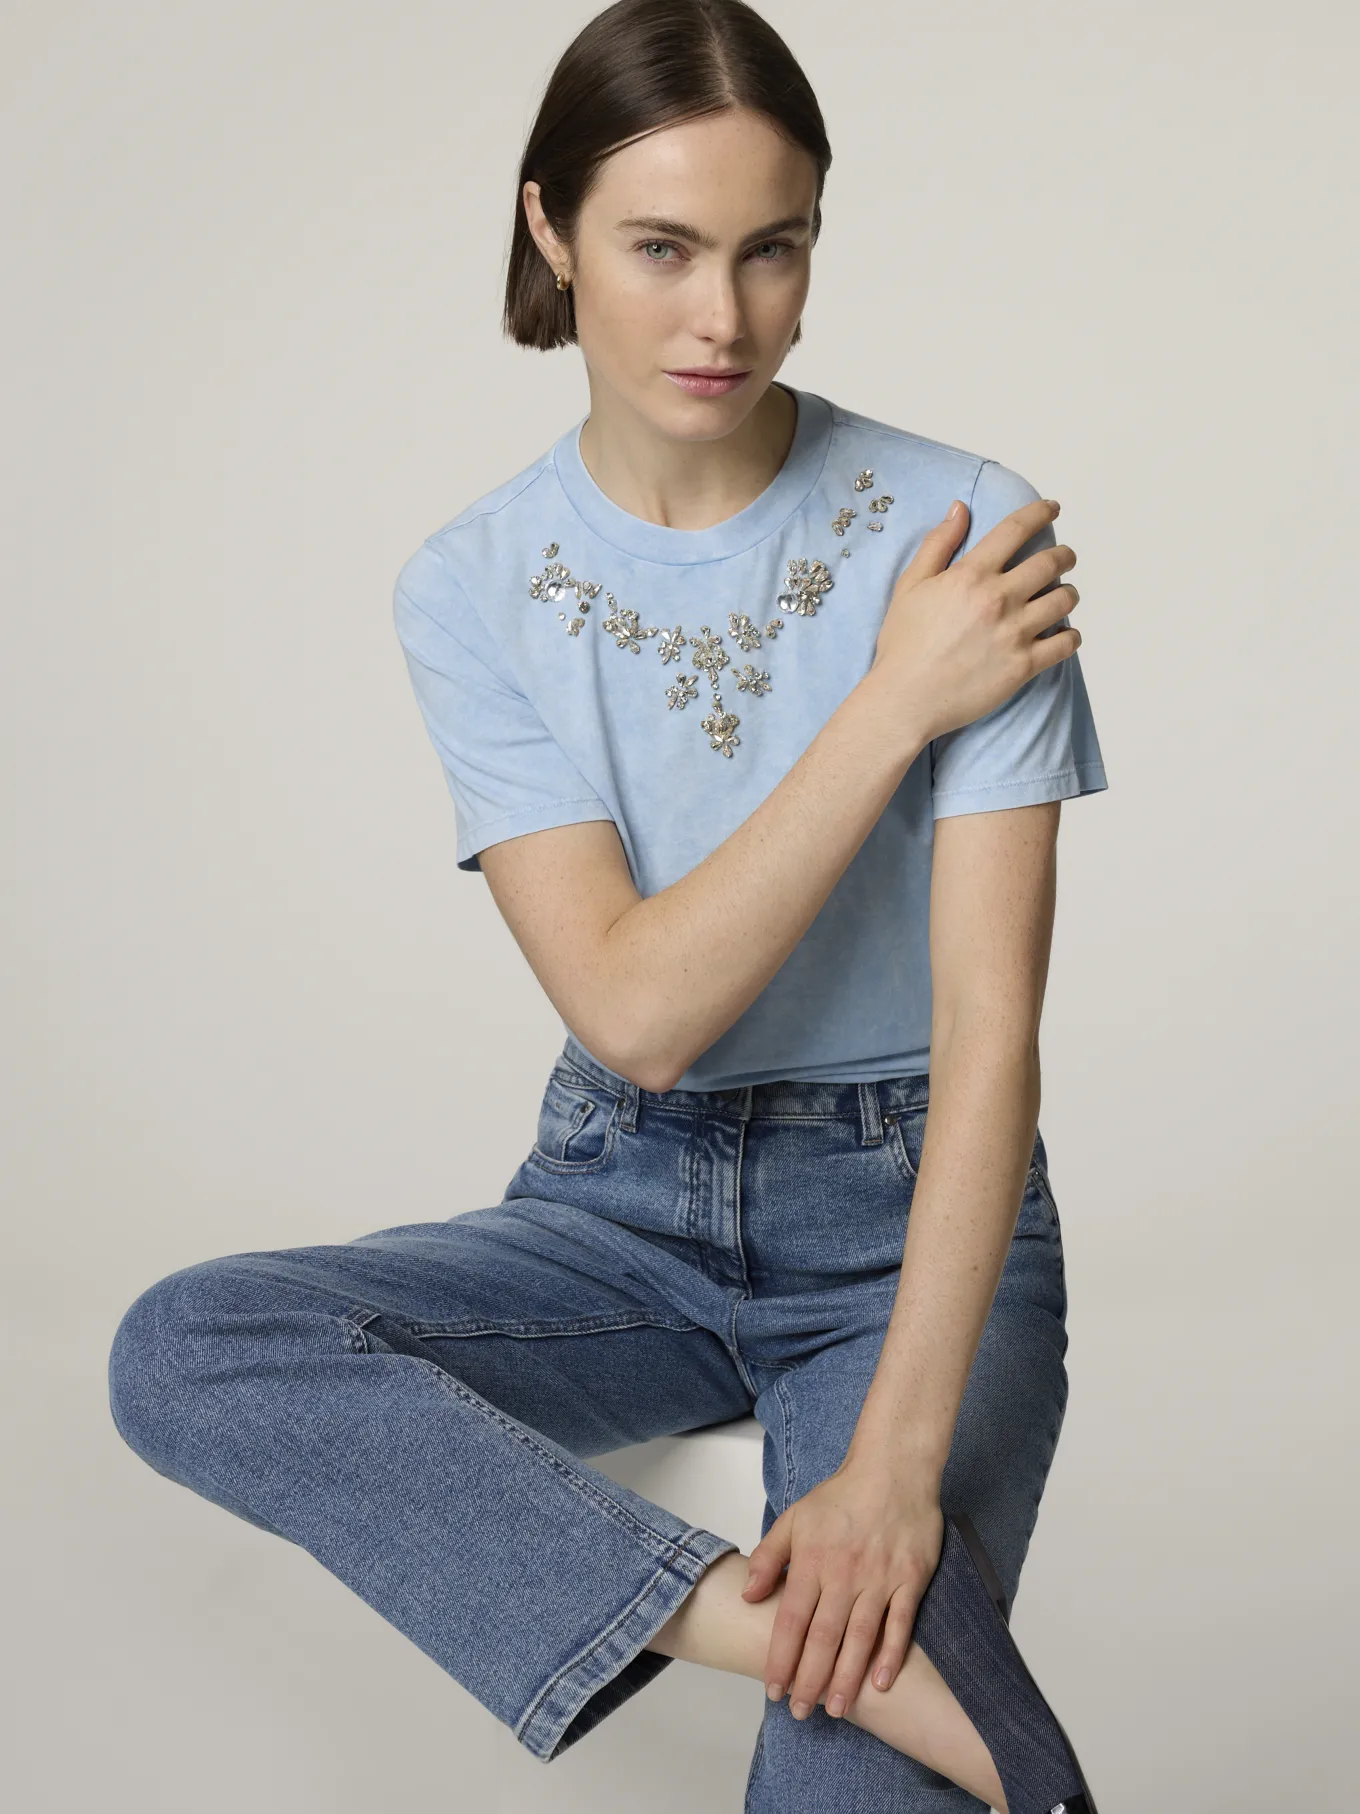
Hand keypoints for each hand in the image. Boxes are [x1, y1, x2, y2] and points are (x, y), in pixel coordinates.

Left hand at [741, 1454, 944, 1720]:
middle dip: (809, 1679)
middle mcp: (844, 1574)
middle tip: (800, 1711)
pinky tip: (880, 1683)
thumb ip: (769, 1556)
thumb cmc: (841, 1495)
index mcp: (813, 1560)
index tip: (773, 1688)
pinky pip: (900, 1624)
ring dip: (846, 1677)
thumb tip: (748, 1595)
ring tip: (834, 1708)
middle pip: (823, 1637)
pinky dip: (891, 1655)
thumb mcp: (795, 1517)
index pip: (791, 1619)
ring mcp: (880, 1578)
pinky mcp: (911, 1579)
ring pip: (859, 1637)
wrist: (893, 1469)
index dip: (781, 1658)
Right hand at [871, 497, 1080, 743]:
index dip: (1039, 512)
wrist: (906, 698)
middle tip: (1064, 556)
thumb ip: (937, 544)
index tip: (1052, 508)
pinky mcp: (1024, 666)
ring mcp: (1015, 633)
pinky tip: (1064, 634)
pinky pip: (1065, 643)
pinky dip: (1071, 636)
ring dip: (1068, 593)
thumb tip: (960, 509)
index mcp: (971, 575)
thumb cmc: (903, 644)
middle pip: (1051, 562)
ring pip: (1064, 600)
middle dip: (1064, 554)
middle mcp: (999, 599)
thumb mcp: (910, 586)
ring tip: (1062, 595)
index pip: (1015, 530)